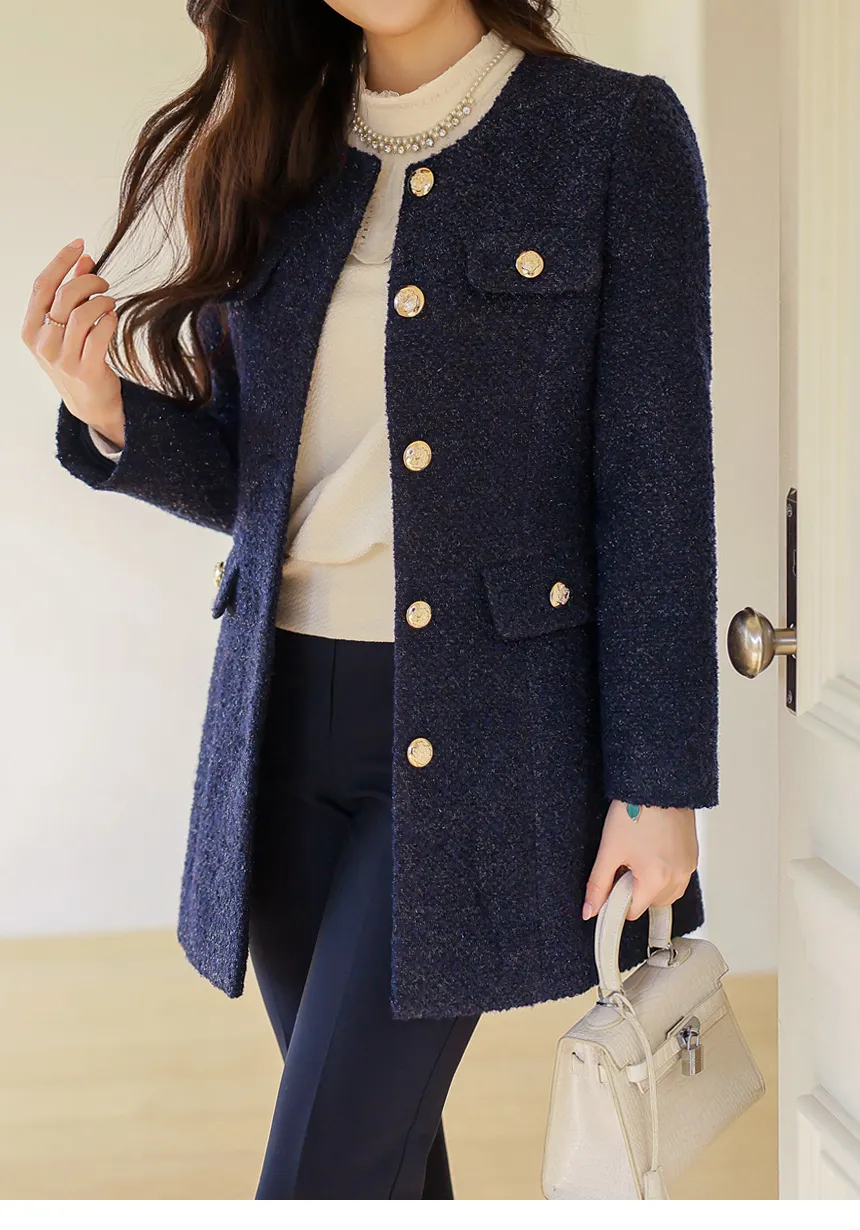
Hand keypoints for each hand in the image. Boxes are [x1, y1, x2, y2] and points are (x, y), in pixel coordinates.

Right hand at [21, 238, 124, 447]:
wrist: (88, 400)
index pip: (42, 285)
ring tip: (110, 303)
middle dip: (89, 281)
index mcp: (30, 328)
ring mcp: (62, 359)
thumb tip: (85, 259)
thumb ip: (73, 293)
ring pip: (83, 314)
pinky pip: (100, 335)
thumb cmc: (76, 356)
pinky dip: (110, 321)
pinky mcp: (85, 370)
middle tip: (104, 284)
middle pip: (64, 296)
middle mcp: (42, 343)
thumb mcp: (66, 326)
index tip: (80, 244)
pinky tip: (112, 319)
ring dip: (102, 302)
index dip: (61, 260)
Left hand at [582, 800, 698, 921]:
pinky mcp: (693, 855)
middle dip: (635, 890)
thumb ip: (598, 885)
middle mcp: (678, 877)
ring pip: (666, 892)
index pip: (633, 911)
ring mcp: (688, 866)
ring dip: (651, 884)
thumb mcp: (609, 850)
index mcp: (657, 879)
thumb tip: (590, 910)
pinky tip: (651, 850)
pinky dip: (664, 872)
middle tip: (624, 863)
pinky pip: (678, 877)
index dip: (617, 899)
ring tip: (638, 855)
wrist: (657, 785)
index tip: (610, 884)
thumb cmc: (635, 811)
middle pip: (651, 903)